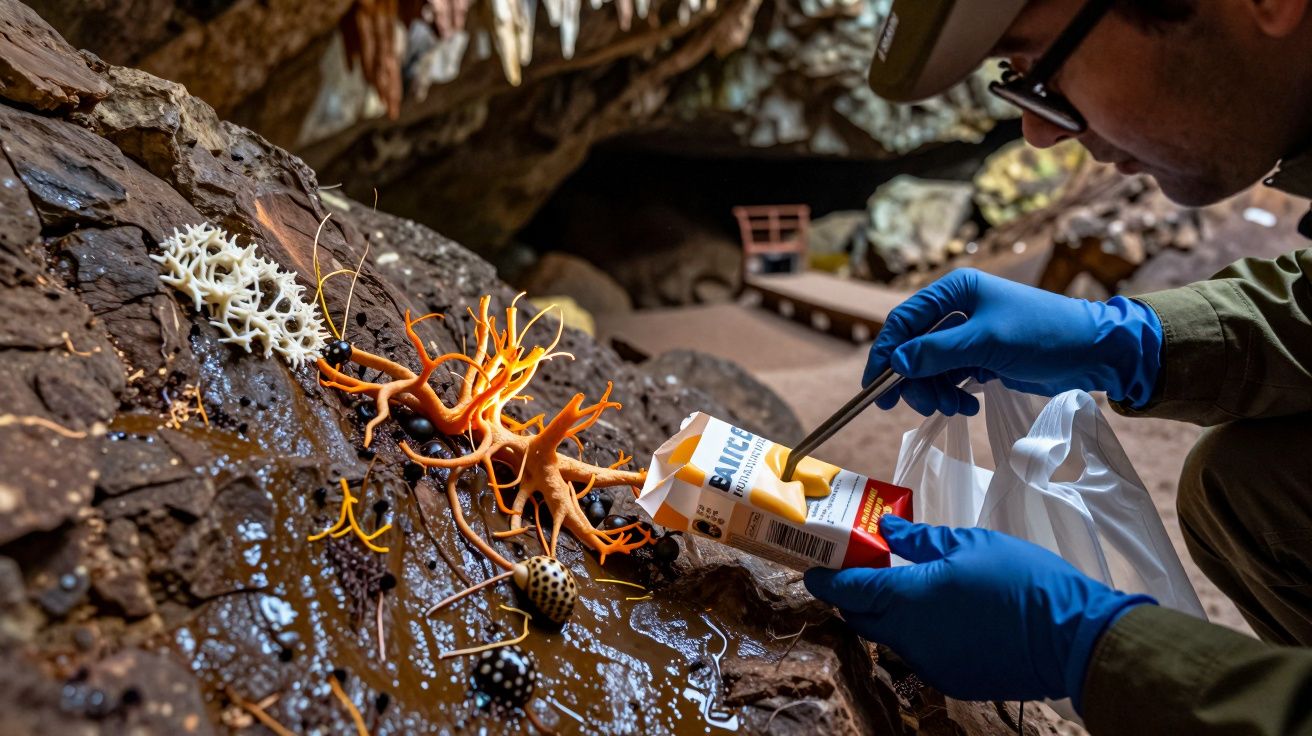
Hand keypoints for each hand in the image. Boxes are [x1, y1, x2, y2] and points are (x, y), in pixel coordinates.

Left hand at [805, 515, 1152, 705]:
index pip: (848, 590)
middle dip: (850, 596)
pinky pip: (918, 653)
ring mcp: (929, 663)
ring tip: (901, 588)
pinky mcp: (951, 679)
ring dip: (885, 615)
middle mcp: (909, 636)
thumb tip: (886, 530)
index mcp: (907, 598)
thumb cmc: (1021, 580)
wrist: (1071, 638)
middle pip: (861, 617)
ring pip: (889, 637)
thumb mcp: (969, 544)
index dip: (825, 579)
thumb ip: (920, 540)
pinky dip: (915, 633)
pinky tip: (938, 615)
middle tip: (855, 572)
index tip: (811, 570)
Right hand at [866, 268, 1162, 415]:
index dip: (886, 353)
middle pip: (913, 348)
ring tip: (956, 408)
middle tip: (927, 406)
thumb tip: (896, 363)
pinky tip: (968, 405)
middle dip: (916, 380)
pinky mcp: (980, 357)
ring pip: (929, 367)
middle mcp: (956, 309)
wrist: (1094, 352)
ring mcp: (968, 335)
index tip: (875, 387)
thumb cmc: (1043, 335)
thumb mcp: (987, 342)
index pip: (904, 320)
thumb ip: (938, 352)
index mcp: (955, 291)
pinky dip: (952, 395)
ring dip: (936, 392)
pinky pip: (949, 377)